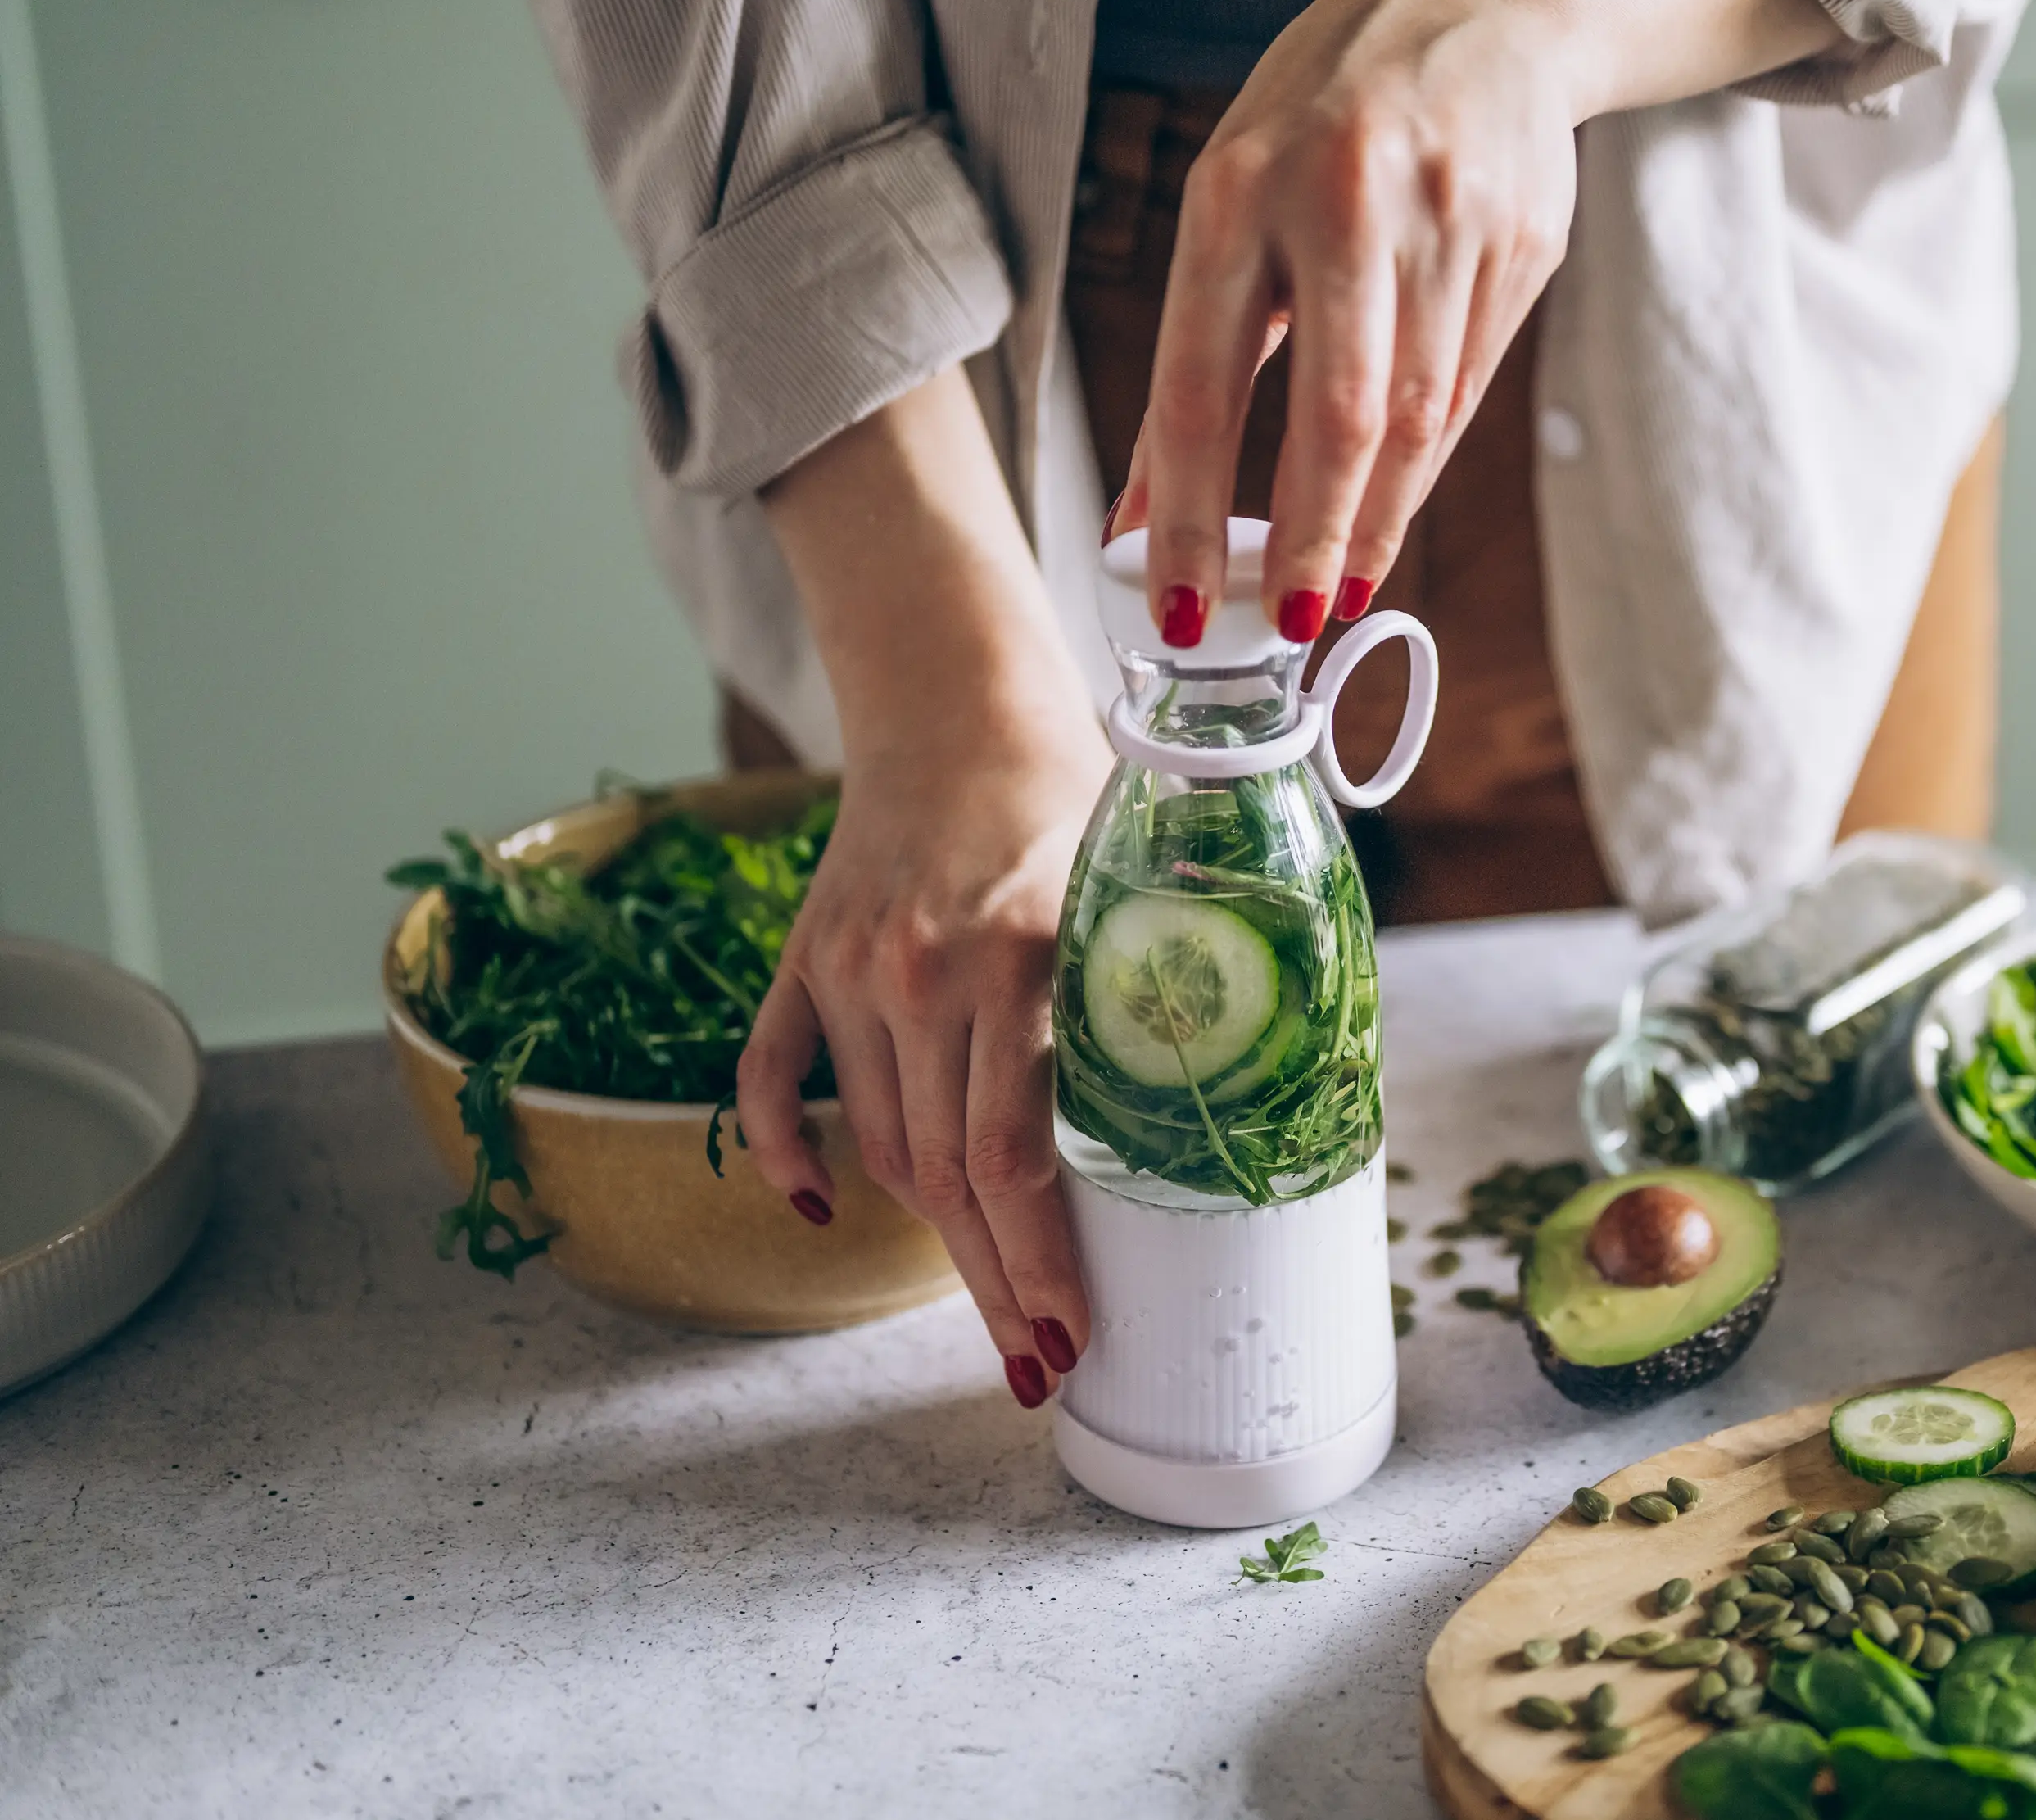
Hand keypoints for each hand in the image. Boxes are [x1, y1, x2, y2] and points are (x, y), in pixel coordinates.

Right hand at [744, 366, 1112, 1406]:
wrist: (960, 697)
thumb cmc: (1074, 792)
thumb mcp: (1139, 883)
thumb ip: (1162, 990)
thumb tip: (1233, 1115)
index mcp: (1019, 957)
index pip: (1017, 1154)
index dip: (1042, 1262)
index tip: (1076, 1336)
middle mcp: (922, 974)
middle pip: (949, 1177)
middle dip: (1000, 1288)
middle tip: (1040, 1371)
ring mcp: (851, 971)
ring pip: (879, 1143)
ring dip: (932, 1245)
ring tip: (993, 1317)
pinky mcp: (805, 958)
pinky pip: (770, 1074)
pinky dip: (784, 1149)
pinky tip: (820, 1212)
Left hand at [1119, 0, 1841, 642]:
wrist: (1490, 6)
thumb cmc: (1326, 112)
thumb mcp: (1234, 194)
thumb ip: (1197, 353)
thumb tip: (1140, 511)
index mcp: (1244, 185)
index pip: (1204, 382)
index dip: (1186, 507)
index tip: (1175, 600)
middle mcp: (1353, 200)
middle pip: (1339, 415)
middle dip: (1310, 538)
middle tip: (1288, 624)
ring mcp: (1453, 223)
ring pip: (1417, 418)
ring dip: (1373, 521)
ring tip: (1336, 590)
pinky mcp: (1525, 247)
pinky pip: (1466, 388)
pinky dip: (1423, 465)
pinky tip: (1390, 509)